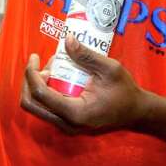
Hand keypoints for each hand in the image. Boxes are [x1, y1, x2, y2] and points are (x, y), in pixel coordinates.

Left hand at [19, 36, 150, 134]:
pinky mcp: (66, 123)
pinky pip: (45, 108)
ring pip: (36, 106)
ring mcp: (65, 126)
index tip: (34, 57)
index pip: (40, 95)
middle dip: (30, 81)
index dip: (31, 74)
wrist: (136, 112)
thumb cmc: (125, 91)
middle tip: (40, 64)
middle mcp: (66, 123)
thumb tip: (66, 39)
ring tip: (52, 67)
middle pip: (31, 104)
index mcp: (75, 112)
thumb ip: (86, 55)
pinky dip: (44, 91)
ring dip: (37, 85)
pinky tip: (56, 76)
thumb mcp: (110, 69)